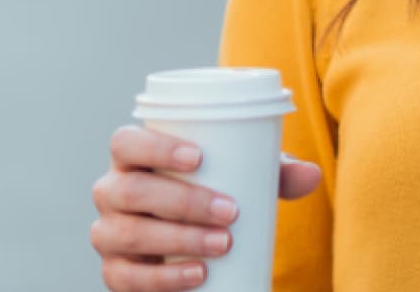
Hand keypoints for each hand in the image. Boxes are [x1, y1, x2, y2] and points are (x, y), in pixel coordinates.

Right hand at [92, 125, 323, 290]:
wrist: (192, 241)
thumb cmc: (212, 193)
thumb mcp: (241, 178)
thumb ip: (275, 173)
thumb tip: (312, 175)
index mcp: (132, 158)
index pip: (125, 142)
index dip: (154, 147)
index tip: (199, 158)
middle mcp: (112, 192)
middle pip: (130, 192)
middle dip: (182, 202)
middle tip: (230, 211)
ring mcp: (107, 233)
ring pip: (127, 235)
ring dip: (178, 240)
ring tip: (223, 243)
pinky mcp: (115, 272)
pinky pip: (124, 279)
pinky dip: (162, 280)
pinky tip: (196, 276)